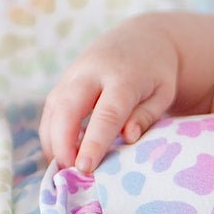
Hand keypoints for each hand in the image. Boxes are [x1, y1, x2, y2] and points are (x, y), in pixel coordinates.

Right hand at [40, 16, 180, 170]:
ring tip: (63, 170)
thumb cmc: (156, 74)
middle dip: (62, 143)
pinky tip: (60, 155)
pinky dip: (50, 134)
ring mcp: (73, 74)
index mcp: (123, 77)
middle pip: (67, 108)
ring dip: (52, 141)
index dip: (94, 142)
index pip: (106, 113)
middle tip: (68, 173)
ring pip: (53, 109)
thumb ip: (146, 116)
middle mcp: (92, 72)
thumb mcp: (162, 94)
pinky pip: (50, 110)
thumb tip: (127, 138)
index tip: (85, 168)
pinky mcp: (63, 81)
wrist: (141, 39)